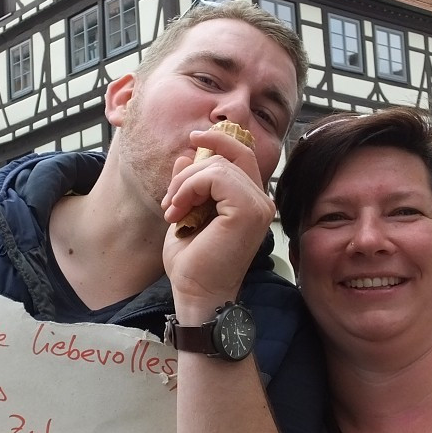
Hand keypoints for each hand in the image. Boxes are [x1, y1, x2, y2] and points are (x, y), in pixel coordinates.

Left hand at [161, 128, 274, 317]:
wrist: (195, 294)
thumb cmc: (193, 263)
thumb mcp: (186, 212)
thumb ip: (190, 183)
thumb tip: (187, 154)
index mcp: (249, 200)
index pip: (242, 154)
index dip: (219, 139)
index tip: (193, 139)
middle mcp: (261, 201)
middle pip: (232, 153)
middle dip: (192, 167)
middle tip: (170, 198)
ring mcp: (258, 206)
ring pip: (218, 165)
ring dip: (184, 183)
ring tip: (172, 210)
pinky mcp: (248, 211)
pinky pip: (216, 177)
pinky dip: (189, 188)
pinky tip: (178, 211)